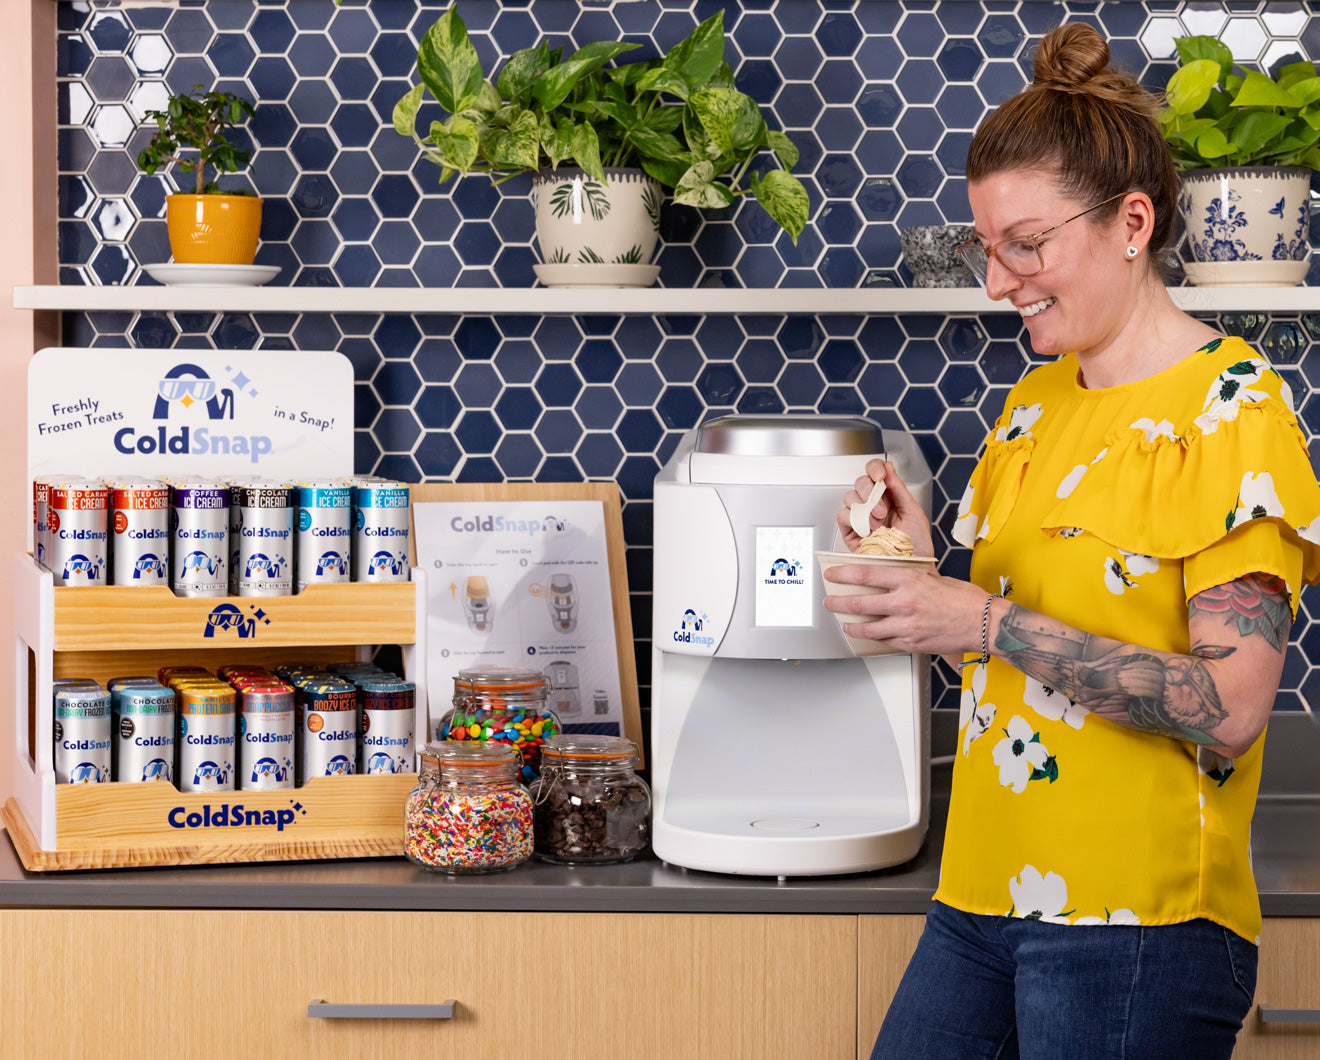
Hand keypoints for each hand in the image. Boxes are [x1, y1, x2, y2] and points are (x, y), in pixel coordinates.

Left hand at [821, 563, 985, 656]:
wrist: (984, 623)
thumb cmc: (964, 599)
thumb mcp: (933, 577)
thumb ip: (909, 579)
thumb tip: (889, 578)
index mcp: (909, 580)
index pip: (866, 574)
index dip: (843, 574)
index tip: (831, 574)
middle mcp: (905, 603)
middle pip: (859, 602)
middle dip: (838, 603)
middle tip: (829, 602)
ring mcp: (907, 626)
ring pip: (867, 627)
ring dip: (851, 625)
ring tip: (844, 624)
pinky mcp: (911, 643)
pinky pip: (885, 641)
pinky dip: (874, 638)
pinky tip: (869, 635)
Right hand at [835, 459, 934, 557]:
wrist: (911, 571)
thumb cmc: (917, 546)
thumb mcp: (914, 513)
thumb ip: (899, 489)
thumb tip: (889, 467)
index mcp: (890, 496)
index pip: (876, 472)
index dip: (875, 469)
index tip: (880, 476)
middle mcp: (873, 504)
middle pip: (860, 482)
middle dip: (869, 492)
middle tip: (882, 510)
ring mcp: (861, 517)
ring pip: (849, 496)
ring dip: (863, 508)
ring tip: (877, 524)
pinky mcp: (850, 531)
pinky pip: (842, 515)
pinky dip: (852, 519)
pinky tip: (866, 530)